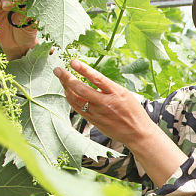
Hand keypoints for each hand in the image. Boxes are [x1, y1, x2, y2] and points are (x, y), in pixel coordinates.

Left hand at [55, 59, 184, 184]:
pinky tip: (68, 93)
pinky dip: (71, 99)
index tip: (72, 62)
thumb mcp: (125, 94)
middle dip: (66, 78)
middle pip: (80, 89)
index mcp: (116, 93)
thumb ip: (108, 87)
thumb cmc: (133, 112)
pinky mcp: (93, 121)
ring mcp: (98, 113)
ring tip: (62, 80)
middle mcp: (105, 103)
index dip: (83, 69)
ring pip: (75, 99)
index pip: (97, 78)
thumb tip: (91, 77)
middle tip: (58, 70)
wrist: (137, 133)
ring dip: (66, 88)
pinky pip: (77, 109)